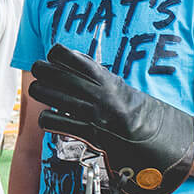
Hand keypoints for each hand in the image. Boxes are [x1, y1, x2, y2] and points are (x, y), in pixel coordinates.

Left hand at [28, 44, 193, 193]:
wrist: (154, 139)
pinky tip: (49, 118)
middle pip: (53, 73)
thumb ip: (94, 72)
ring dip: (40, 92)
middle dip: (40, 70)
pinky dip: (47, 119)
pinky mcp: (88, 133)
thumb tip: (70, 58)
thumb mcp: (117, 84)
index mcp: (104, 77)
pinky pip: (53, 122)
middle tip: (39, 72)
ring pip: (49, 95)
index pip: (68, 56)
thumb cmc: (134, 109)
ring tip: (39, 91)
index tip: (52, 57)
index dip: (55, 54)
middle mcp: (97, 93)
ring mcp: (92, 113)